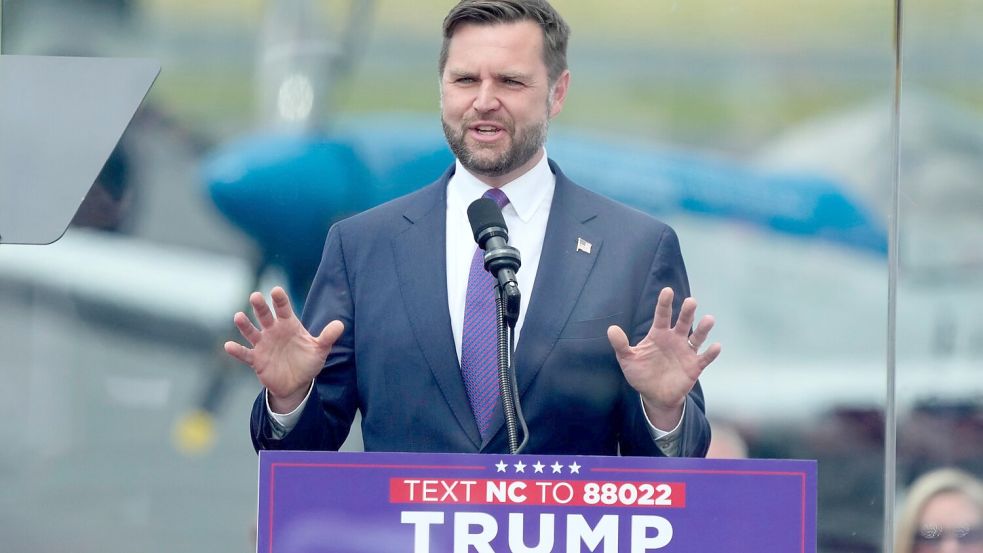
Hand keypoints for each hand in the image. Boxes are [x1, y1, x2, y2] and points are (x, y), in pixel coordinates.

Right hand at [224, 286, 343, 413]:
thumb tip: (340, 324)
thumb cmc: (308, 361)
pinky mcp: (256, 359)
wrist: (296, 383)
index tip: (276, 290)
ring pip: (251, 332)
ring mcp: (263, 344)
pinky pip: (245, 354)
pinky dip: (237, 351)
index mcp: (289, 325)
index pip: (283, 309)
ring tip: (239, 317)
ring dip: (245, 325)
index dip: (280, 300)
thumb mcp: (320, 350)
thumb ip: (328, 337)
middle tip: (255, 296)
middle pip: (265, 316)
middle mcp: (273, 331)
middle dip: (260, 307)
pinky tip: (229, 345)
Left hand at [607, 287, 719, 429]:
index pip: (662, 316)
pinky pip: (704, 358)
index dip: (664, 304)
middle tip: (691, 301)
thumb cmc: (641, 374)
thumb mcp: (628, 360)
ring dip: (703, 329)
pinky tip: (716, 346)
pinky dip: (710, 353)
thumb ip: (621, 345)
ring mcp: (686, 352)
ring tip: (708, 319)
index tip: (667, 291)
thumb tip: (611, 329)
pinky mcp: (694, 366)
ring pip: (696, 337)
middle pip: (682, 322)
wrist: (654, 395)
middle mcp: (674, 339)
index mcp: (659, 335)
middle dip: (687, 312)